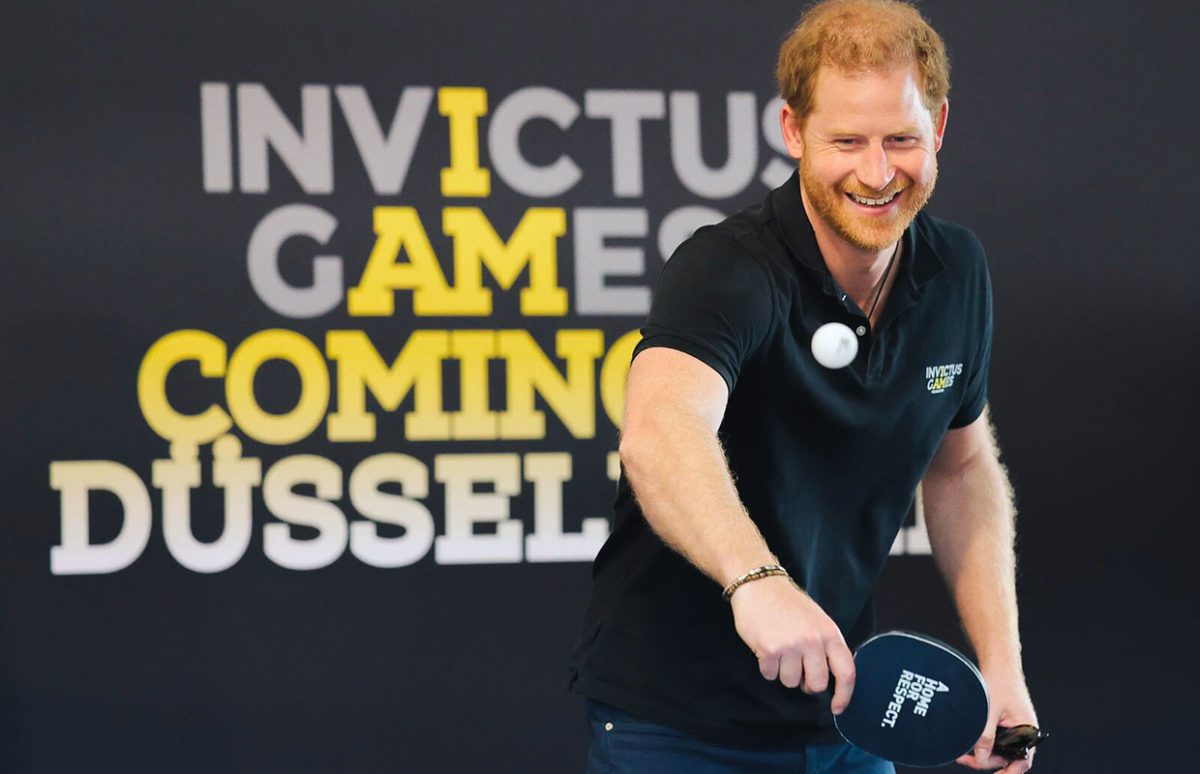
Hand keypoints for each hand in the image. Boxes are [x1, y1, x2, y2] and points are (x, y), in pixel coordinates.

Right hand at [728, 575, 855, 713]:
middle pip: (816, 684)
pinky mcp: (769, 650)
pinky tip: (765, 647)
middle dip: (806, 683)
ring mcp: (791, 646)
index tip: (837, 707)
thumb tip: (830, 678)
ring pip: (790, 682)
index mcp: (830, 633)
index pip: (846, 672)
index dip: (844, 695)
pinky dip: (766, 666)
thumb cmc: (787, 603)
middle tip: (798, 669)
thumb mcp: (817, 620)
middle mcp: (813, 641)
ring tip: (779, 650)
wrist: (759, 584)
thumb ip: (826, 647)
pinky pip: (770, 675)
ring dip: (783, 672)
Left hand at [955, 669, 1037, 772]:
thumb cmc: (999, 681)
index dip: (1010, 772)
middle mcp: (1023, 732)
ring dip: (983, 753)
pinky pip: (996, 740)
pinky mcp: (1004, 724)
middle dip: (987, 761)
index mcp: (1028, 730)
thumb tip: (980, 758)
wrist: (998, 662)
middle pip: (1007, 758)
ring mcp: (1014, 728)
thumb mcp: (990, 709)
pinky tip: (970, 743)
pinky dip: (984, 743)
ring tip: (963, 753)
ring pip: (999, 750)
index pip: (1022, 761)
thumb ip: (986, 735)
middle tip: (964, 759)